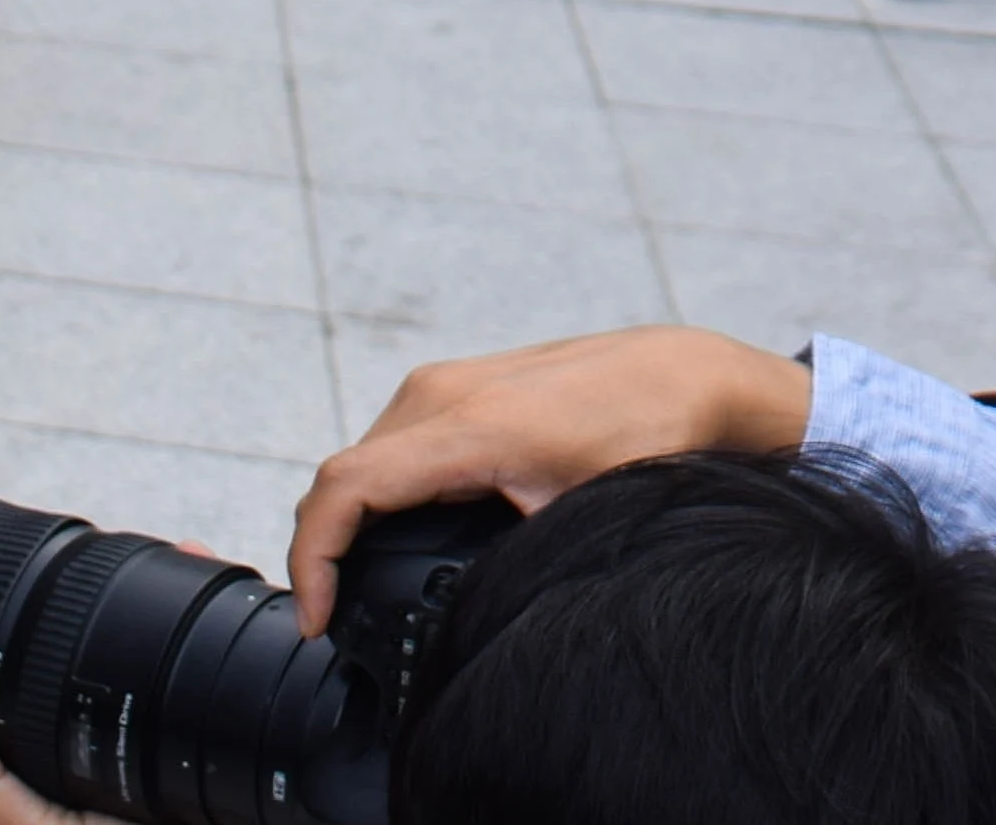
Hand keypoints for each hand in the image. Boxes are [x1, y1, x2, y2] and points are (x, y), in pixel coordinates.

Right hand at [286, 328, 810, 632]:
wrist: (683, 376)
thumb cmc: (647, 438)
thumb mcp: (579, 517)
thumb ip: (514, 561)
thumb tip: (473, 619)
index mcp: (468, 425)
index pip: (347, 488)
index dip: (313, 558)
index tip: (319, 618)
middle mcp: (442, 392)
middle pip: (342, 479)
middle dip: (323, 551)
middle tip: (335, 621)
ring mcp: (446, 383)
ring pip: (363, 461)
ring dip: (348, 522)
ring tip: (354, 589)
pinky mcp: (455, 386)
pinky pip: (391, 445)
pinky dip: (377, 494)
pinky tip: (392, 539)